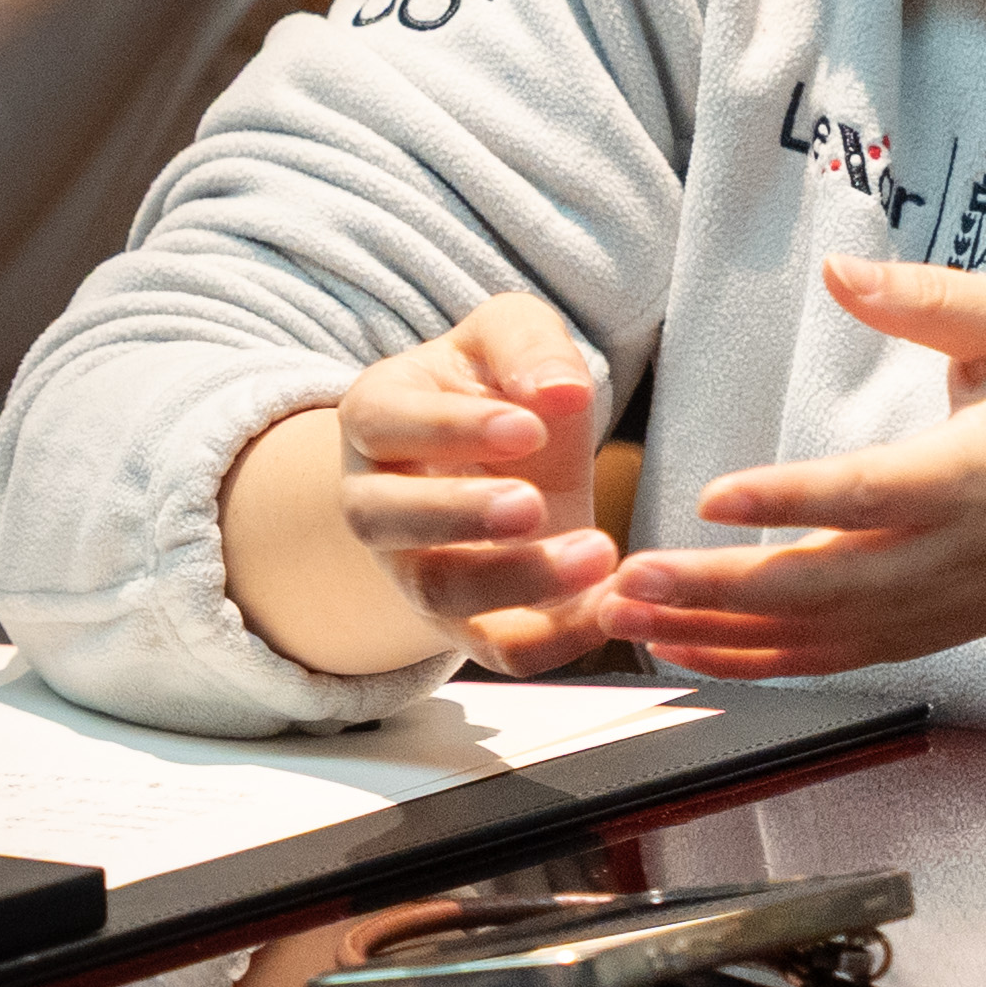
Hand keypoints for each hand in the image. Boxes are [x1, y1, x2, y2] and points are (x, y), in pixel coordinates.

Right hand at [317, 294, 620, 665]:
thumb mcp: (511, 336)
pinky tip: (609, 605)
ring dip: (517, 581)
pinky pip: (499, 650)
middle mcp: (376, 500)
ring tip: (596, 553)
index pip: (390, 423)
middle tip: (534, 504)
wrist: (502, 464)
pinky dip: (555, 641)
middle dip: (461, 515)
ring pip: (441, 592)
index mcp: (376, 416)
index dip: (453, 430)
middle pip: (388, 519)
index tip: (529, 429)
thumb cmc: (499, 389)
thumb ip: (529, 346)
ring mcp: (413, 569)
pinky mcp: (468, 623)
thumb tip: (560, 391)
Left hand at [596, 256, 985, 678]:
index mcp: (973, 474)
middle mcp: (947, 556)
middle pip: (823, 585)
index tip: (715, 497)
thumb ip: (931, 298)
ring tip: (626, 615)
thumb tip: (840, 270)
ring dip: (715, 633)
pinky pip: (824, 661)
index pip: (872, 493)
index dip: (793, 500)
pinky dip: (750, 664)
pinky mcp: (916, 638)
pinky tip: (680, 649)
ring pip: (812, 637)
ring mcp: (929, 610)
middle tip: (631, 578)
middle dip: (720, 588)